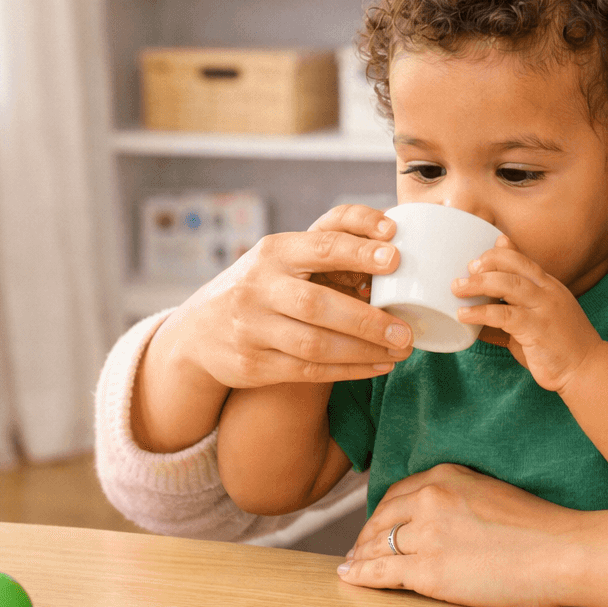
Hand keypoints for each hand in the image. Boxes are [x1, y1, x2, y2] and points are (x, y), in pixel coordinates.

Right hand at [133, 204, 416, 452]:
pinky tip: (379, 366)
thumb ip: (332, 245)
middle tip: (407, 331)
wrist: (201, 331)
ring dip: (363, 351)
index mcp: (274, 252)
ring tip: (401, 351)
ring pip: (314, 344)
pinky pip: (308, 370)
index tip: (395, 258)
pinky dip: (349, 370)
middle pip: (317, 305)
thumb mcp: (286, 256)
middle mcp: (258, 288)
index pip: (320, 247)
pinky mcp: (253, 364)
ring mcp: (251, 328)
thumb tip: (394, 236)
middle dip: (367, 320)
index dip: (357, 251)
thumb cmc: (266, 284)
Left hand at [336, 463, 577, 606]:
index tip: (378, 525)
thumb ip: (460, 495)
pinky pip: (381, 572)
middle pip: (382, 518)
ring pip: (376, 545)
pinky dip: (360, 575)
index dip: (383, 513)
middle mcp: (430, 499)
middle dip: (367, 535)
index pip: (398, 493)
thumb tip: (436, 513)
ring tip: (353, 564)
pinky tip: (349, 577)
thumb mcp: (492, 491)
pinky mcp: (428, 572)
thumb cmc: (539, 527)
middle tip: (359, 548)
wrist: (561, 552)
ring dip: (361, 556)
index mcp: (446, 476)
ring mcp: (426, 536)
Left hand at [452, 237, 604, 392]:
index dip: (499, 254)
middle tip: (466, 270)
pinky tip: (464, 316)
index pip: (523, 260)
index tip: (478, 258)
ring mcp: (544, 310)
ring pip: (509, 284)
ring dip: (479, 284)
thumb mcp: (534, 324)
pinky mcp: (537, 330)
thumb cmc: (558, 347)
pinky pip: (504, 315)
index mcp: (549, 287)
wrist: (586, 369)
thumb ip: (509, 316)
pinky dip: (481, 313)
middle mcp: (548, 293)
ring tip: (457, 288)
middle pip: (515, 266)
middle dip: (487, 263)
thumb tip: (477, 321)